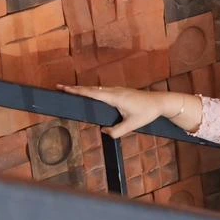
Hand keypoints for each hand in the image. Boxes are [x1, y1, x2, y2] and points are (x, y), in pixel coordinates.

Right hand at [57, 84, 176, 138]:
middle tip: (58, 87)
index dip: (77, 91)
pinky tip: (87, 93)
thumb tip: (103, 132)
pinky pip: (102, 90)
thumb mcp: (132, 125)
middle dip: (74, 88)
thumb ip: (117, 131)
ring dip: (82, 89)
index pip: (92, 93)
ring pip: (96, 89)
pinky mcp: (120, 92)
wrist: (161, 102)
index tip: (64, 88)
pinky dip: (91, 90)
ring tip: (68, 90)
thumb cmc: (147, 112)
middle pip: (91, 89)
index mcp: (115, 97)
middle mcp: (114, 91)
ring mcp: (117, 90)